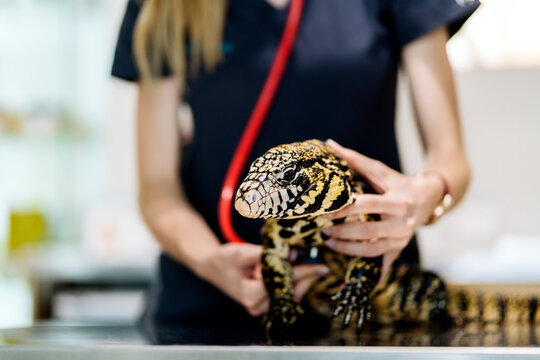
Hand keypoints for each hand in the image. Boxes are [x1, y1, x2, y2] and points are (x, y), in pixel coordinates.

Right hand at [200, 243, 327, 315]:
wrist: (214, 267)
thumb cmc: (225, 258)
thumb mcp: (242, 252)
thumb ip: (266, 253)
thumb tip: (292, 252)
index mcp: (250, 294)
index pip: (282, 283)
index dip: (300, 273)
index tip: (318, 267)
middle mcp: (256, 305)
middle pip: (289, 292)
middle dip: (305, 277)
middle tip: (321, 267)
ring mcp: (260, 307)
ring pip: (289, 296)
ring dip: (301, 281)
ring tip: (311, 268)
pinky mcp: (264, 304)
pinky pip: (284, 296)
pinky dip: (294, 285)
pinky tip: (301, 273)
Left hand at [322, 140, 444, 278]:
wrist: (428, 198)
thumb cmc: (398, 182)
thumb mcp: (380, 171)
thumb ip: (356, 160)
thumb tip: (330, 144)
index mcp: (397, 200)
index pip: (366, 206)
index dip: (345, 210)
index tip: (327, 212)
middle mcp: (402, 221)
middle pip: (367, 232)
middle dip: (342, 233)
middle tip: (324, 231)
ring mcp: (402, 238)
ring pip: (371, 250)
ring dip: (347, 249)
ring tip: (330, 243)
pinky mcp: (400, 248)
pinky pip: (382, 264)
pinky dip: (366, 271)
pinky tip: (347, 272)